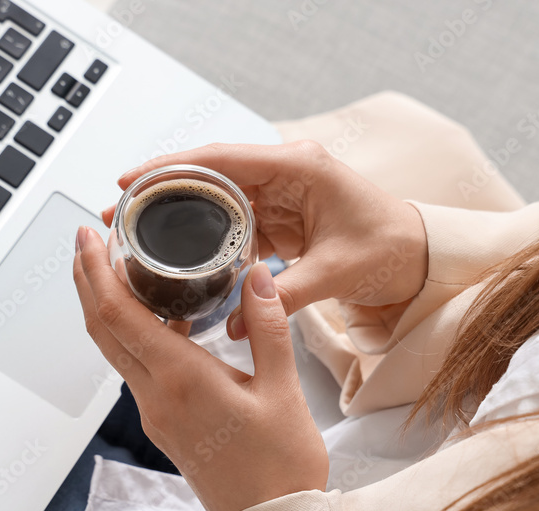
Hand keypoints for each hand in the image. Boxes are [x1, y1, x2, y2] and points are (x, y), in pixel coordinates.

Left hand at [73, 226, 327, 510]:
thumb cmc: (281, 464)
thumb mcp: (284, 389)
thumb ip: (267, 326)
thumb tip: (257, 275)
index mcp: (181, 379)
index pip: (118, 315)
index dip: (96, 271)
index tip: (88, 236)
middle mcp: (156, 396)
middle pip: (103, 329)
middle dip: (89, 281)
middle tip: (89, 240)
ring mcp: (156, 413)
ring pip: (116, 351)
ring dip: (109, 308)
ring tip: (121, 270)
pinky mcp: (164, 425)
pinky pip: (137, 370)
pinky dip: (136, 336)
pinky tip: (163, 319)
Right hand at [102, 141, 428, 339]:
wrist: (419, 258)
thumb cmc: (392, 249)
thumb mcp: (337, 272)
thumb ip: (285, 296)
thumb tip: (236, 323)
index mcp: (299, 167)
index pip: (221, 159)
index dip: (170, 168)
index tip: (130, 179)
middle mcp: (285, 172)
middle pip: (208, 174)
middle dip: (162, 192)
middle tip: (119, 212)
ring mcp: (281, 193)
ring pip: (216, 197)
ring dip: (180, 215)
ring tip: (139, 234)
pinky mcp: (280, 215)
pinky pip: (234, 220)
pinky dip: (207, 236)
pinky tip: (182, 253)